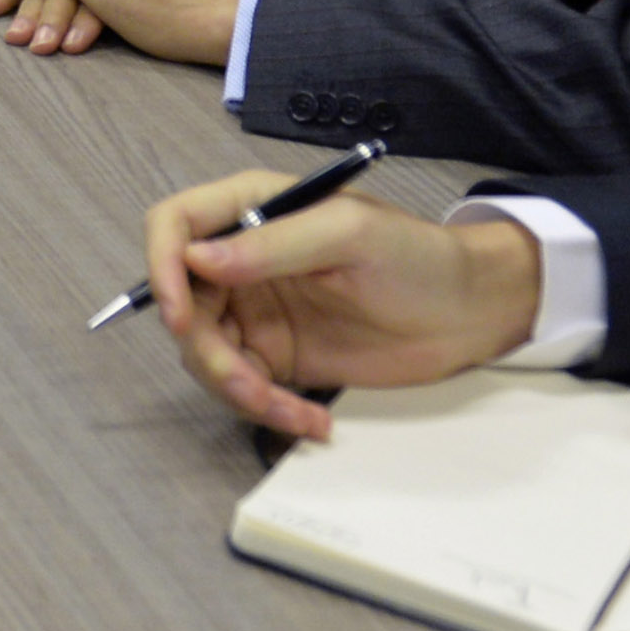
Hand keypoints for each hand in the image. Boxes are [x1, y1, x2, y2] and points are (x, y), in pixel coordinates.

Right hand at [145, 177, 542, 441]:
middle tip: (251, 386)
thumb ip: (274, 245)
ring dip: (238, 391)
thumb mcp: (350, 235)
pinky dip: (269, 412)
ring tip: (296, 412)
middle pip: (182, 302)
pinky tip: (315, 421)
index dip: (161, 266)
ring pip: (205, 354)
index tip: (181, 315)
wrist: (467, 314)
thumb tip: (197, 261)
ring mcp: (255, 311)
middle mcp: (241, 258)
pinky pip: (244, 387)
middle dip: (208, 352)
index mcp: (251, 209)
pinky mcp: (275, 357)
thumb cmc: (416, 255)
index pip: (174, 224)